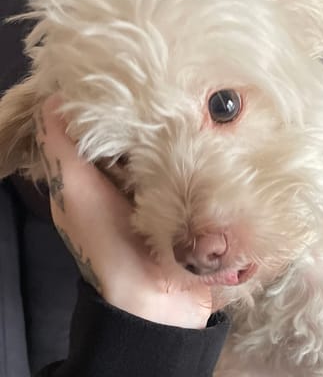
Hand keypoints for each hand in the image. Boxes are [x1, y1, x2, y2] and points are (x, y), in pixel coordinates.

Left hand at [35, 95, 212, 328]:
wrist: (157, 304)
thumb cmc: (110, 247)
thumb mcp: (75, 193)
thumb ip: (62, 148)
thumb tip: (54, 95)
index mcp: (95, 179)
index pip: (101, 126)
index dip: (110, 101)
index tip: (127, 72)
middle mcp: (130, 183)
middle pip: (140, 135)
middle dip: (152, 113)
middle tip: (173, 80)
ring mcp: (167, 195)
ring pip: (172, 150)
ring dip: (183, 132)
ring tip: (199, 100)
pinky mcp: (197, 207)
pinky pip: (200, 173)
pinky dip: (204, 157)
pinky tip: (214, 136)